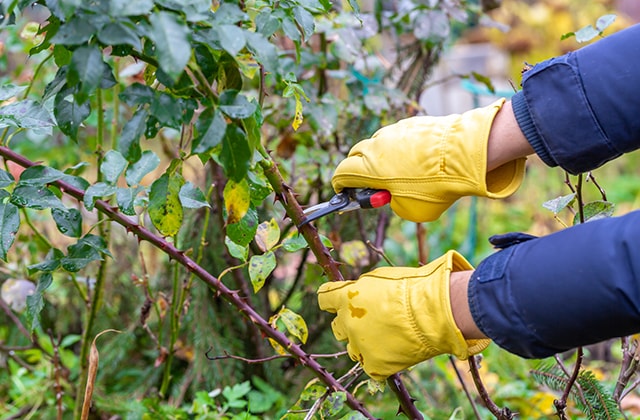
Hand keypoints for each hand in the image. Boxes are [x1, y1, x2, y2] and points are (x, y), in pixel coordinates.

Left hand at [317, 251, 490, 380]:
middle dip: (350, 323)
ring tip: (387, 337)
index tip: (337, 300)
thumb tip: (357, 292)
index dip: (332, 300)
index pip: (325, 299)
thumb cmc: (413, 287)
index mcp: (346, 297)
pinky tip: (393, 353)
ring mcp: (360, 345)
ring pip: (353, 349)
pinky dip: (380, 362)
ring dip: (364, 343)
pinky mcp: (375, 365)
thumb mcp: (381, 278)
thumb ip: (363, 287)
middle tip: (369, 321)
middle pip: (337, 327)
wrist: (434, 311)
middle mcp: (348, 322)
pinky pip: (370, 367)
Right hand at [331, 99, 525, 221]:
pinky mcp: (412, 123)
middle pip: (356, 155)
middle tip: (371, 183)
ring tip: (401, 172)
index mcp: (370, 168)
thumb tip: (393, 194)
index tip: (344, 190)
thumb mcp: (410, 210)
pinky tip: (418, 160)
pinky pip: (398, 136)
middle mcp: (377, 146)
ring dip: (381, 157)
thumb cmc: (436, 187)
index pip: (342, 173)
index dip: (341, 184)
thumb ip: (393, 203)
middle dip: (358, 169)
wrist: (465, 154)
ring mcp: (394, 131)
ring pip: (378, 144)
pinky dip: (401, 148)